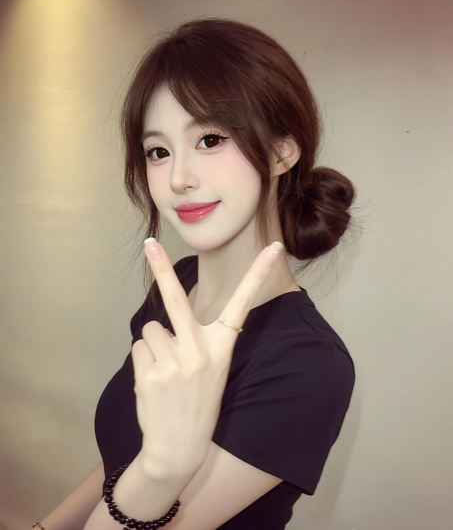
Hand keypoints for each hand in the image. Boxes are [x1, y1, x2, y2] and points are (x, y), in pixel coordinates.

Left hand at [132, 238, 283, 478]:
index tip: (273, 247)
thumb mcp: (214, 370)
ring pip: (152, 328)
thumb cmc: (198, 404)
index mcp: (222, 348)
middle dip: (161, 267)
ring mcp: (174, 362)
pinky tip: (153, 381)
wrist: (178, 448)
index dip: (259, 274)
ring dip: (154, 344)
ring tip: (165, 371)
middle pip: (176, 299)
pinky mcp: (149, 373)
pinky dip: (144, 358)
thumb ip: (198, 341)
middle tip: (149, 242)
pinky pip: (139, 346)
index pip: (243, 304)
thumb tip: (168, 322)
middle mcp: (200, 351)